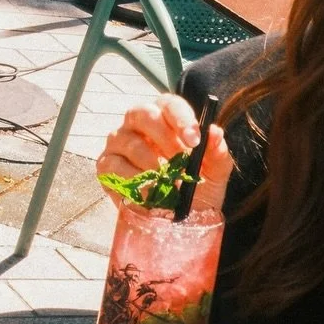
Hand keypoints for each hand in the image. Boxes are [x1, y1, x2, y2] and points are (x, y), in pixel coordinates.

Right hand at [97, 94, 232, 212]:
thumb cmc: (197, 187)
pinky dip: (136, 183)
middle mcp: (137, 123)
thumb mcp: (215, 171)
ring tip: (171, 186)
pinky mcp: (106, 166)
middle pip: (143, 114)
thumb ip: (217, 151)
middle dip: (165, 139)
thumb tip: (214, 132)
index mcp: (165, 116)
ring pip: (130, 144)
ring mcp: (119, 143)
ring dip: (154, 167)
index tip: (195, 140)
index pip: (169, 104)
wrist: (179, 219)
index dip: (182, 118)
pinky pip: (115, 167)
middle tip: (182, 162)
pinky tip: (151, 195)